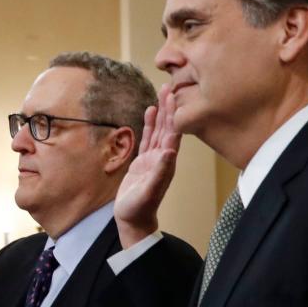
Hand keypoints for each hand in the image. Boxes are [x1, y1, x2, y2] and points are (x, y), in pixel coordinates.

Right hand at [115, 84, 181, 247]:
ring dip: (162, 112)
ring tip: (162, 92)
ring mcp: (154, 158)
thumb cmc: (139, 208)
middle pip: (168, 127)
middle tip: (170, 86)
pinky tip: (150, 111)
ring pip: (159, 130)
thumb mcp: (148, 191)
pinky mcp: (144, 161)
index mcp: (167, 163)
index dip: (174, 115)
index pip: (173, 134)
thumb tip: (169, 151)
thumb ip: (159, 172)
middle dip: (169, 107)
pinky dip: (150, 123)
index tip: (174, 96)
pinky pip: (149, 138)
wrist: (133, 220)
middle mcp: (163, 157)